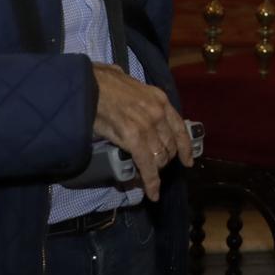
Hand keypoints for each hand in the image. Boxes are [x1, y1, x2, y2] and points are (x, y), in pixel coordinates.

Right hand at [90, 63, 193, 201]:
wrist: (87, 83)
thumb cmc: (101, 81)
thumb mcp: (130, 84)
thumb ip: (138, 96)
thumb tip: (133, 100)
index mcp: (159, 99)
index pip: (179, 127)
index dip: (185, 147)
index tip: (188, 161)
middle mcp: (158, 113)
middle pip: (170, 145)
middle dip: (165, 159)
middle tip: (155, 166)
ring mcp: (147, 126)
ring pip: (160, 157)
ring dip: (156, 170)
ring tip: (149, 177)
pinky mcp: (133, 139)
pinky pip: (147, 166)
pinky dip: (151, 182)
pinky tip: (152, 193)